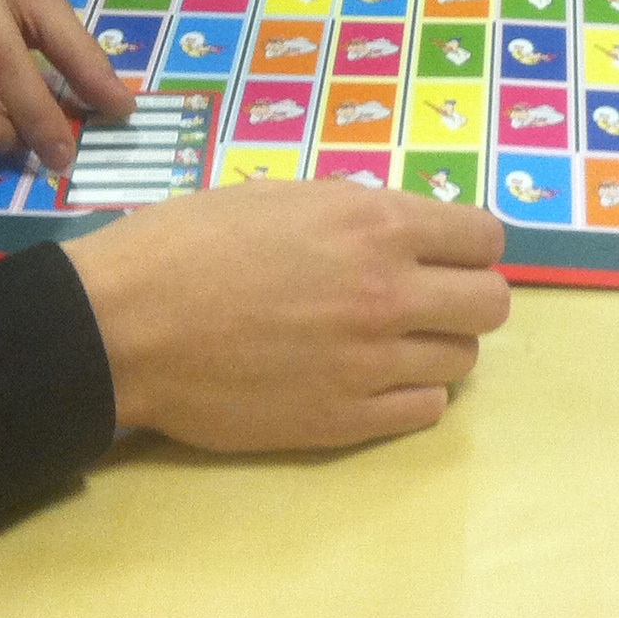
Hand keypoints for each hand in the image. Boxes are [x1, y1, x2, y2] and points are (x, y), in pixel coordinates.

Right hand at [66, 180, 511, 450]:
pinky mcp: (345, 421)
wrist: (127, 325)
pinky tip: (371, 378)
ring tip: (389, 340)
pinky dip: (410, 394)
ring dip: (436, 346)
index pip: (484, 238)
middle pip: (491, 305)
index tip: (446, 251)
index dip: (469, 243)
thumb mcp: (283, 196)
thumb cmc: (189, 243)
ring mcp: (371, 364)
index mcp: (376, 225)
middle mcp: (390, 293)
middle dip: (466, 295)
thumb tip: (399, 231)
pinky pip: (424, 411)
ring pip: (462, 361)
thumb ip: (354, 213)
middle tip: (427, 296)